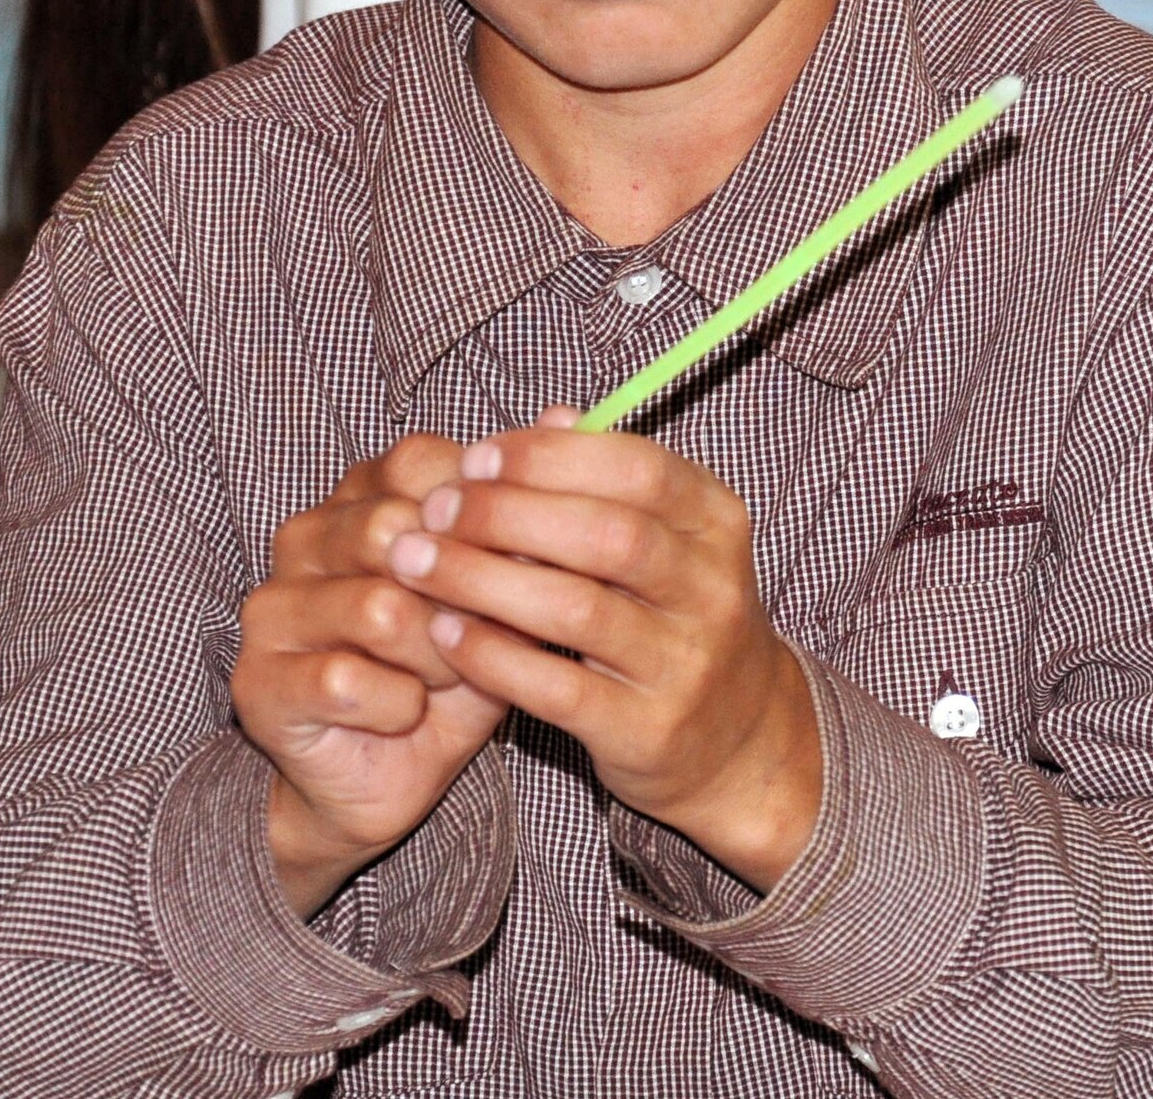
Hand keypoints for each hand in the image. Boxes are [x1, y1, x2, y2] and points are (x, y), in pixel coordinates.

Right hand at [232, 435, 510, 916]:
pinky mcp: (259, 679)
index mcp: (359, 496)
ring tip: (441, 680)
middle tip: (474, 638)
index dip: (479, 518)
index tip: (510, 566)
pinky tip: (403, 714)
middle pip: (397, 534)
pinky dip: (398, 706)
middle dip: (461, 598)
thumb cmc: (450, 669)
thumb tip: (569, 414)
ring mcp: (274, 607)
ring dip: (435, 658)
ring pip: (380, 609)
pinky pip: (349, 679)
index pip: (420, 464)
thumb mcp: (501, 587)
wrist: (388, 778)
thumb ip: (525, 510)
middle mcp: (304, 537)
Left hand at [385, 408, 820, 893]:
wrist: (736, 738)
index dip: (549, 457)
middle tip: (434, 509)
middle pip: (606, 535)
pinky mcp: (646, 731)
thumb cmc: (672, 613)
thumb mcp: (665, 539)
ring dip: (482, 579)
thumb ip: (609, 477)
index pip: (638, 468)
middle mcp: (712, 589)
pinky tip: (444, 630)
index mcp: (716, 522)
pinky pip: (558, 687)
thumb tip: (552, 414)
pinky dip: (492, 655)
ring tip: (417, 562)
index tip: (475, 457)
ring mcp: (684, 665)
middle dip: (506, 514)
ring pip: (576, 609)